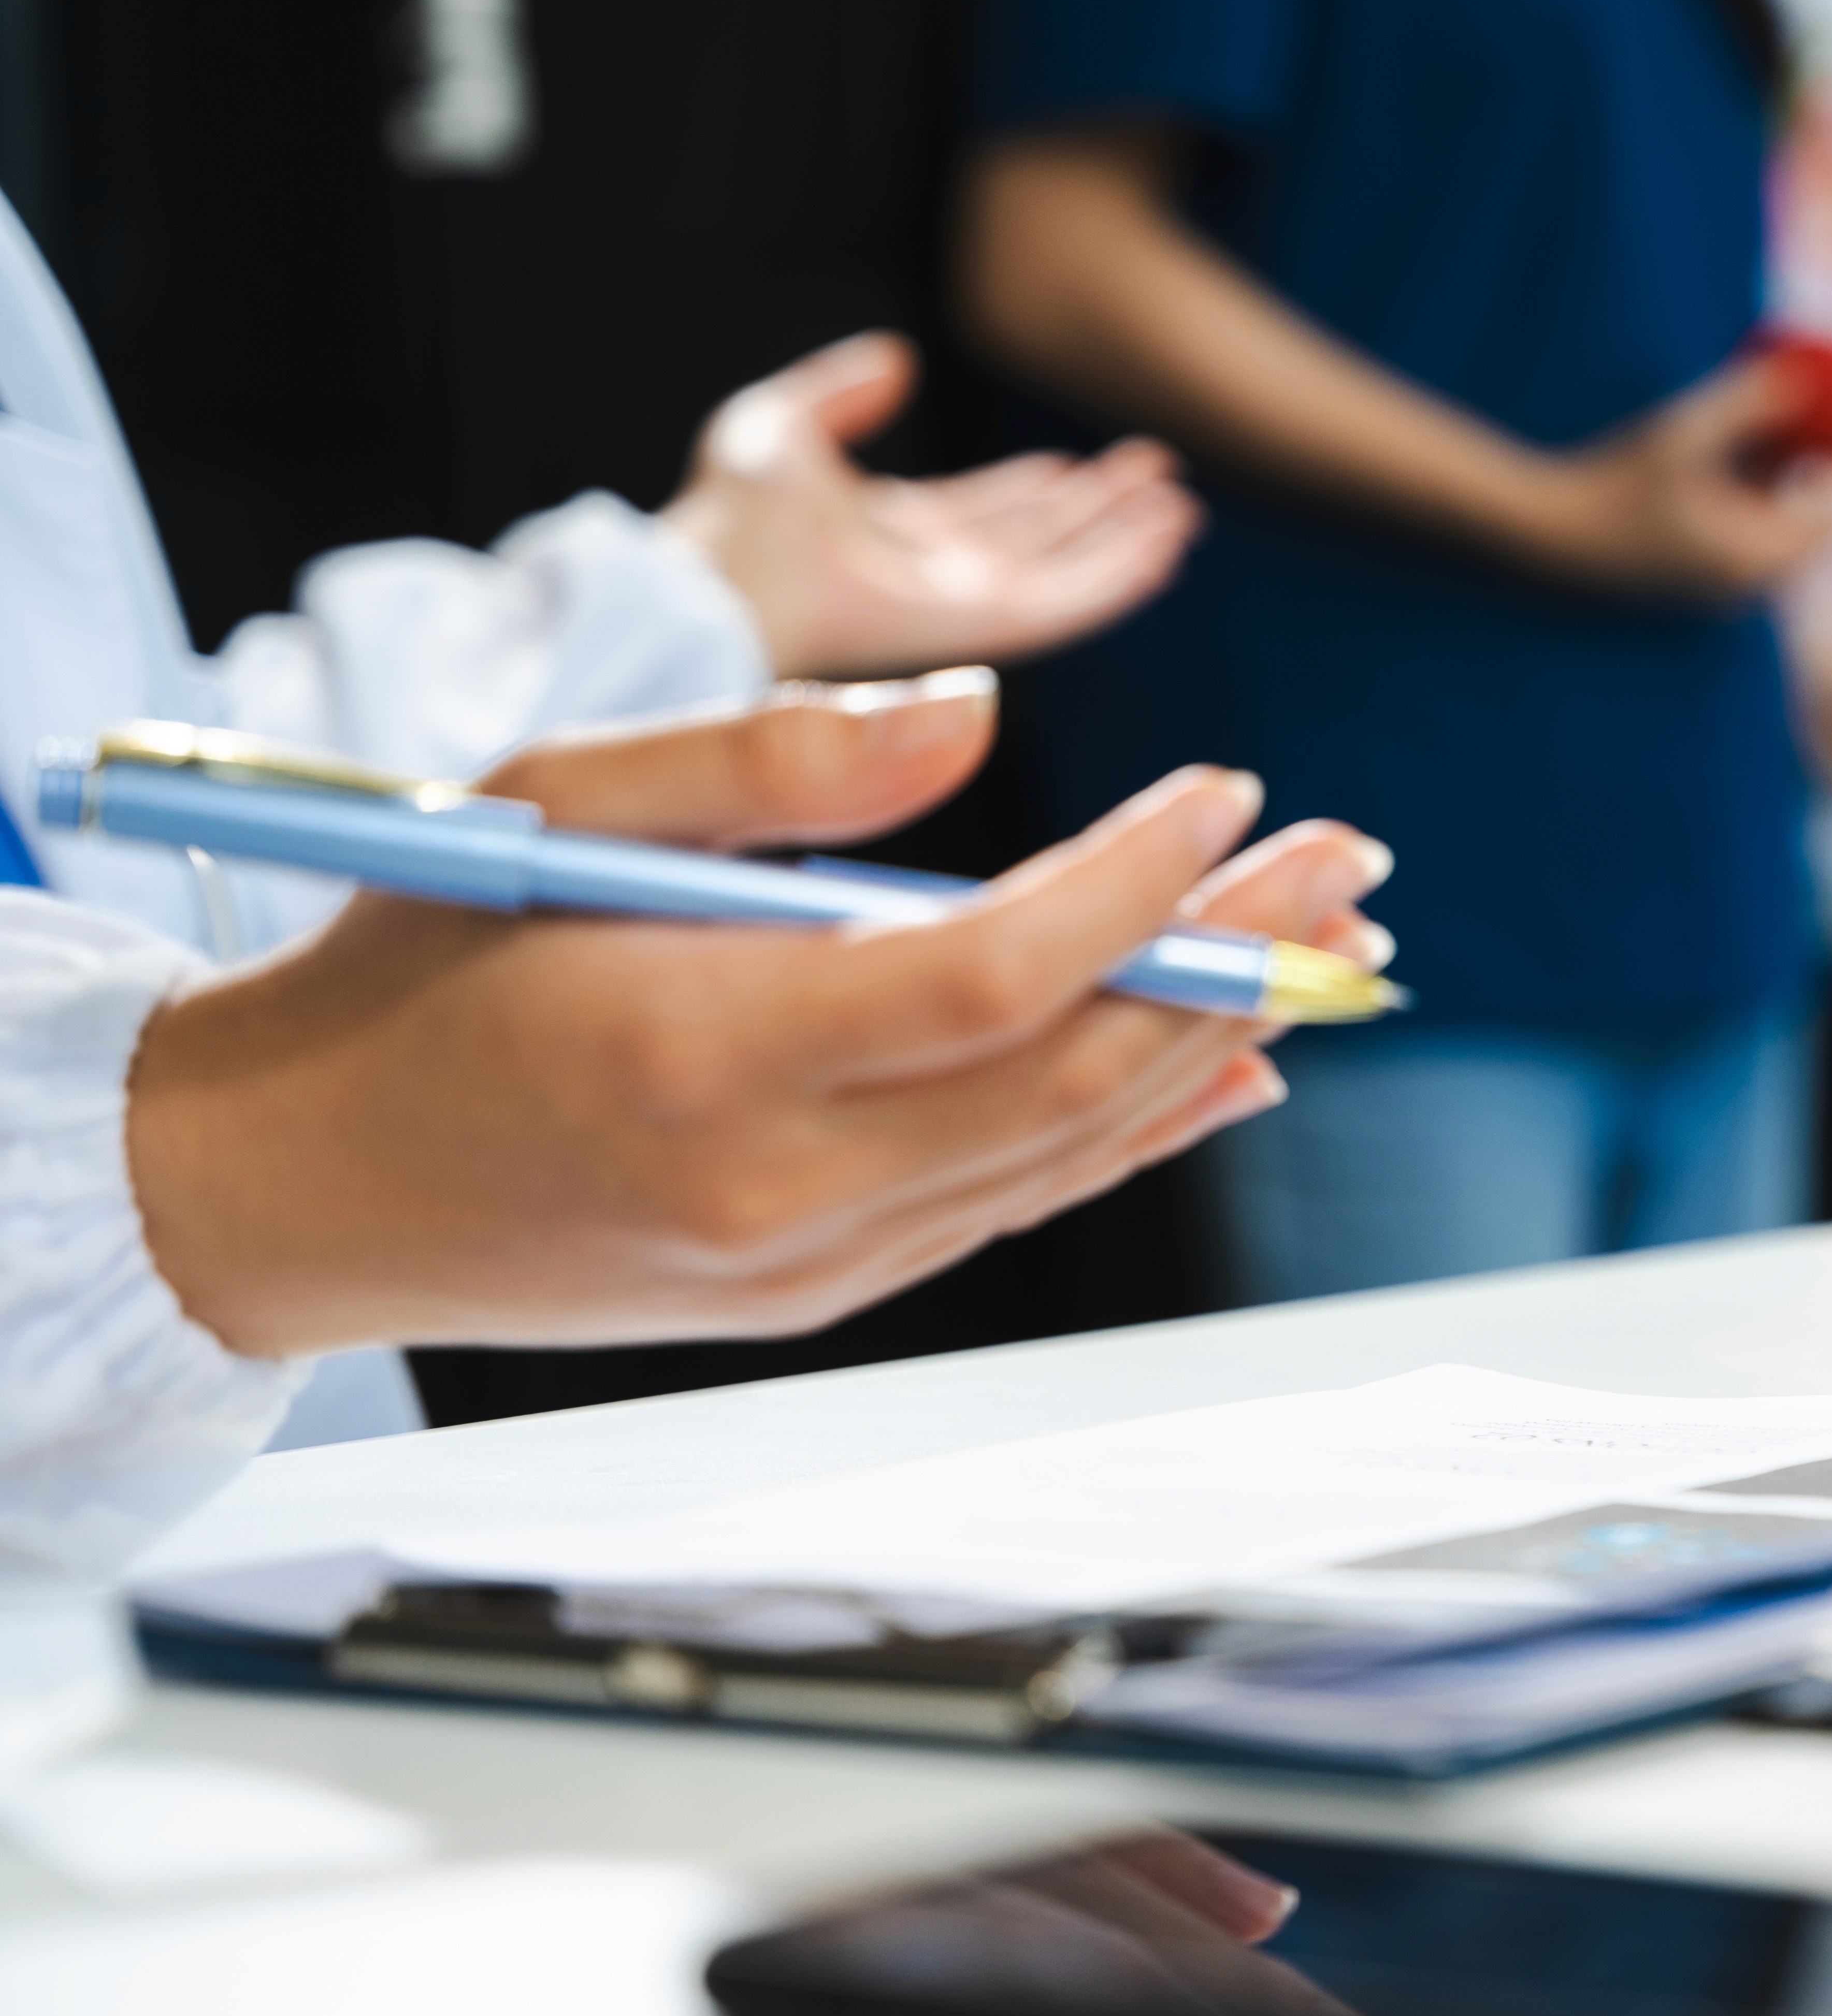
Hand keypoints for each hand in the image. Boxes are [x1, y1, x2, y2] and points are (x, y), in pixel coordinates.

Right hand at [126, 673, 1391, 1357]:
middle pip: (1070, 1074)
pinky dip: (1130, 1128)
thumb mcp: (554, 802)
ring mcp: (799, 1261)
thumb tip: (978, 720)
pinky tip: (1223, 1061)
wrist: (297, 1180)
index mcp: (694, 1047)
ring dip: (1213, 1044)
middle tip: (1350, 867)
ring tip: (1325, 946)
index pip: (992, 973)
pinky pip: (1013, 1203)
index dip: (1137, 888)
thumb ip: (773, 759)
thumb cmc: (416, 962)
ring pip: (1065, 1154)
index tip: (1231, 794)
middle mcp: (765, 1184)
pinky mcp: (812, 1295)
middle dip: (1232, 961)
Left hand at [663, 333, 1203, 680]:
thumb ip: (840, 391)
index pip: (982, 513)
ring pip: (1065, 573)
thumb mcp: (780, 424)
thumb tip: (900, 357)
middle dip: (1100, 512)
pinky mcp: (984, 628)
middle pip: (1037, 542)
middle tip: (1160, 477)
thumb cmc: (732, 516)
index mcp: (886, 533)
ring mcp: (961, 605)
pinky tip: (1165, 551)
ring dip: (1125, 542)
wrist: (723, 581)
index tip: (1079, 466)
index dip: (1035, 490)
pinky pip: (1069, 603)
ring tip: (1181, 512)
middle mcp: (931, 575)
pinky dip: (1120, 577)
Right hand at [1523, 356, 1831, 597]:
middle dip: (1830, 475)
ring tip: (1794, 434)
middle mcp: (1746, 584)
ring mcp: (1722, 588)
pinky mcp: (1699, 579)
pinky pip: (1752, 541)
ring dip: (1794, 487)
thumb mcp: (1685, 432)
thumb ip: (1749, 404)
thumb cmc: (1615, 480)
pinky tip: (1748, 460)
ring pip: (1783, 536)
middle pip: (1815, 530)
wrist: (1551, 533)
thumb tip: (1807, 379)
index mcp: (1754, 558)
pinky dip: (1762, 502)